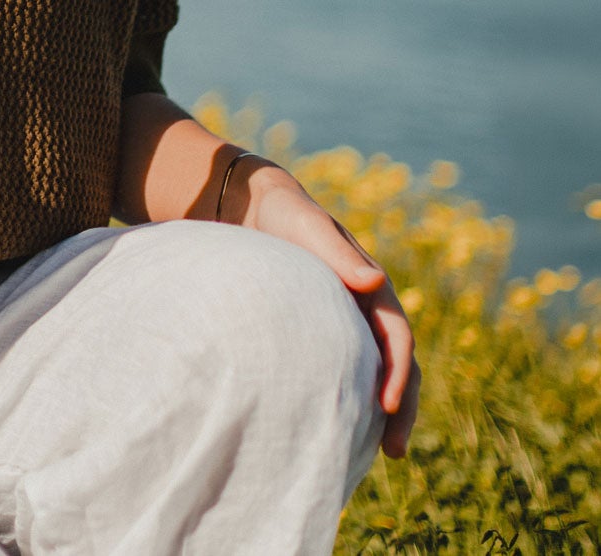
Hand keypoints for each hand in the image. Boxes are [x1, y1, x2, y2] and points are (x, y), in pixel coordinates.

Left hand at [238, 163, 420, 458]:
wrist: (258, 207)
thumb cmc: (287, 214)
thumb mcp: (310, 227)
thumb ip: (338, 252)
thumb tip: (374, 281)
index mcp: (373, 286)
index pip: (397, 336)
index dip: (398, 371)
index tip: (388, 405)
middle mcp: (367, 307)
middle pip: (397, 363)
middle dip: (402, 406)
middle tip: (394, 450)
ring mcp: (348, 320)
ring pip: (376, 370)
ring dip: (384, 409)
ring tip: (381, 453)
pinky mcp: (323, 329)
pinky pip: (347, 367)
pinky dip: (353, 396)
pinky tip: (342, 426)